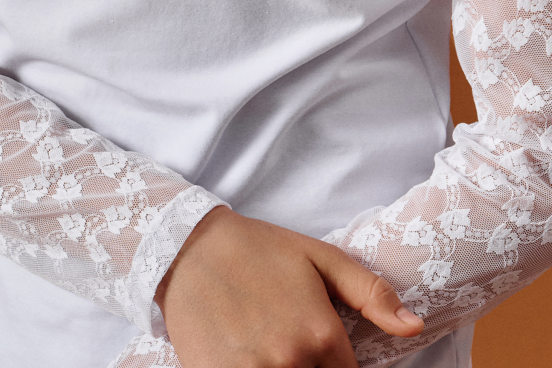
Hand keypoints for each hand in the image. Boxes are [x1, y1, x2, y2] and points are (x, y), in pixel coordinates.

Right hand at [154, 207, 422, 367]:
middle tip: (295, 345)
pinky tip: (252, 355)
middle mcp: (292, 362)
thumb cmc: (258, 250)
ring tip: (275, 349)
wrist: (189, 248)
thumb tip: (414, 326)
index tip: (326, 354)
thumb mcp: (319, 258)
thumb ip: (371, 293)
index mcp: (322, 336)